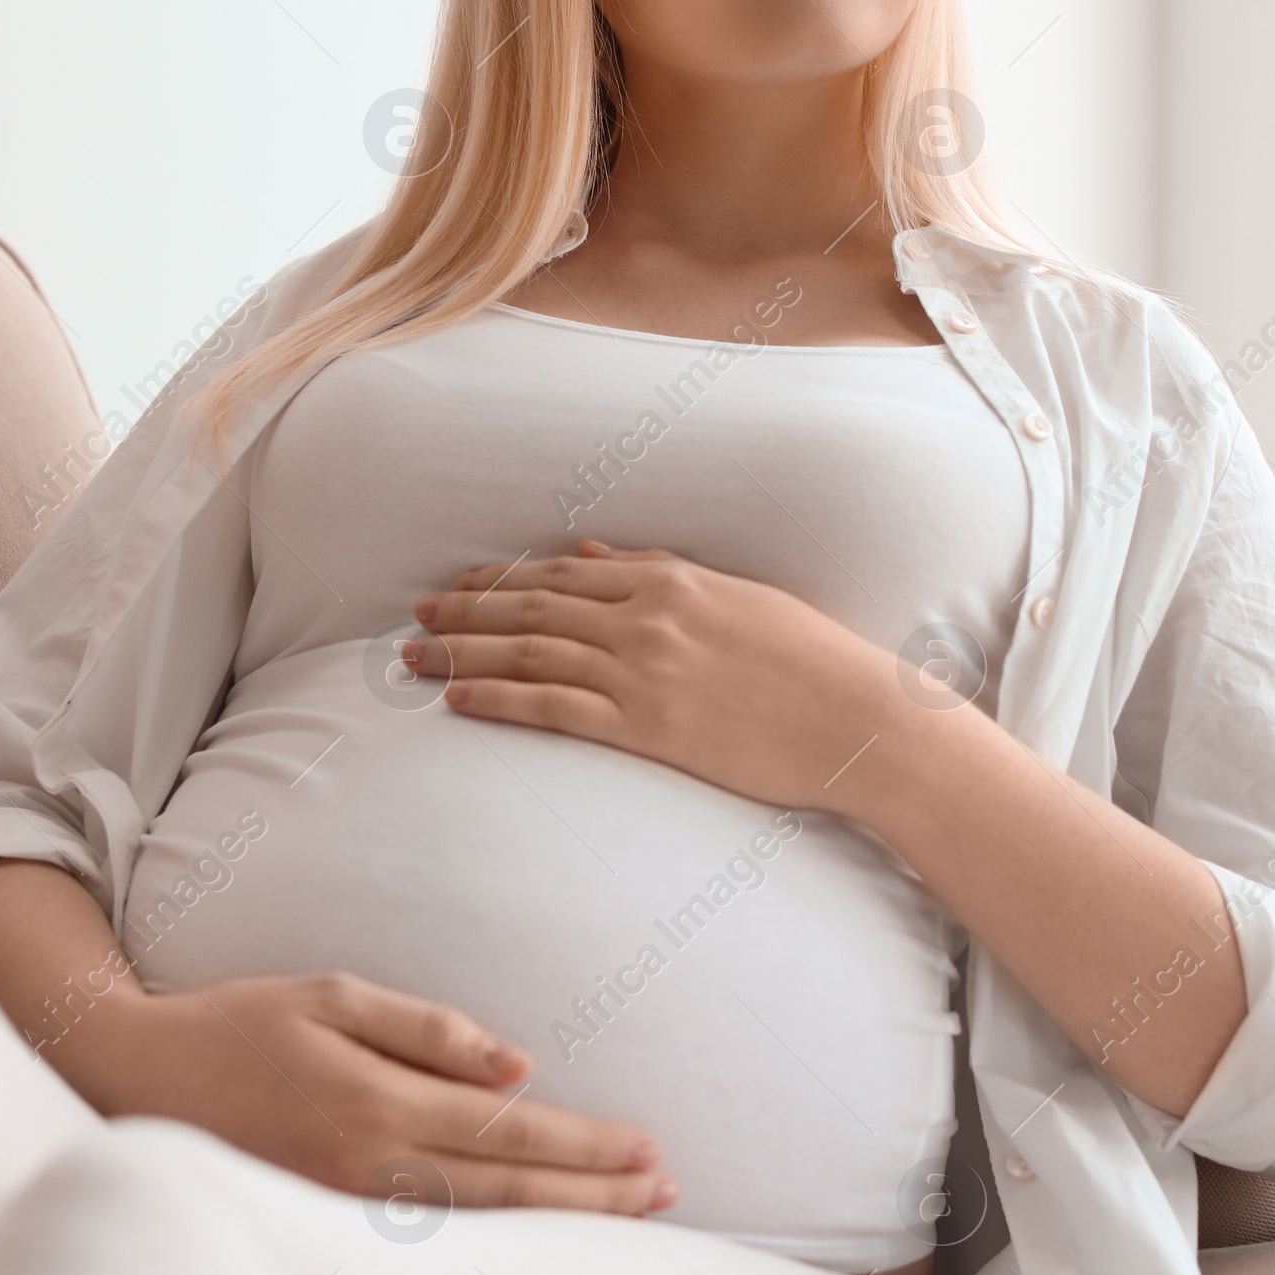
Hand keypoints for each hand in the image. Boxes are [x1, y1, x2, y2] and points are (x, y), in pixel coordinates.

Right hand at [87, 969, 677, 1215]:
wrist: (132, 1081)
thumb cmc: (238, 1024)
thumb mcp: (331, 996)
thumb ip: (427, 1030)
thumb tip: (519, 1066)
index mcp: (375, 1104)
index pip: (508, 1136)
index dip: (585, 1148)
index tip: (650, 1152)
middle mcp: (367, 1170)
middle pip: (507, 1194)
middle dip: (595, 1197)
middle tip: (668, 1192)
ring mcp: (345, 1213)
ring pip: (476, 1231)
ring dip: (559, 1224)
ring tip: (631, 1216)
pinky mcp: (327, 1231)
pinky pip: (431, 1244)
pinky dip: (497, 1243)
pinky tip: (539, 1238)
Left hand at [409, 541, 902, 815]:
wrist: (859, 720)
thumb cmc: (810, 660)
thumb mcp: (735, 595)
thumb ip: (658, 570)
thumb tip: (587, 548)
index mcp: (669, 580)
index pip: (561, 574)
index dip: (500, 579)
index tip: (460, 584)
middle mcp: (646, 618)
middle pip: (532, 609)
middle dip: (466, 611)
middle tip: (415, 616)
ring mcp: (644, 672)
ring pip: (530, 654)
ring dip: (464, 652)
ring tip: (415, 656)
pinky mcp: (647, 726)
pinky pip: (552, 708)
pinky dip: (497, 701)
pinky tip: (456, 700)